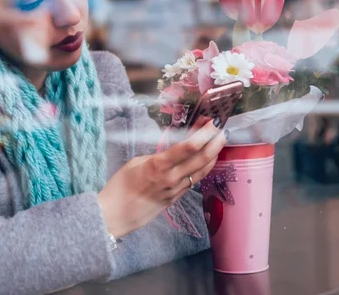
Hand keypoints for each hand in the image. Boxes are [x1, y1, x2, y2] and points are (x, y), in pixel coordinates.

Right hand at [98, 120, 226, 238]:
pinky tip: (207, 161)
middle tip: (222, 131)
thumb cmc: (120, 186)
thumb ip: (156, 157)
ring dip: (213, 156)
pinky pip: (194, 181)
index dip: (203, 134)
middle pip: (201, 159)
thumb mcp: (135, 163)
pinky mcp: (176, 199)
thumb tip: (171, 152)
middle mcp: (171, 178)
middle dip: (215, 143)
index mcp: (158, 165)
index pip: (187, 148)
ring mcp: (176, 190)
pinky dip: (203, 168)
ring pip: (202, 171)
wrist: (116, 214)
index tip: (211, 123)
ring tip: (219, 143)